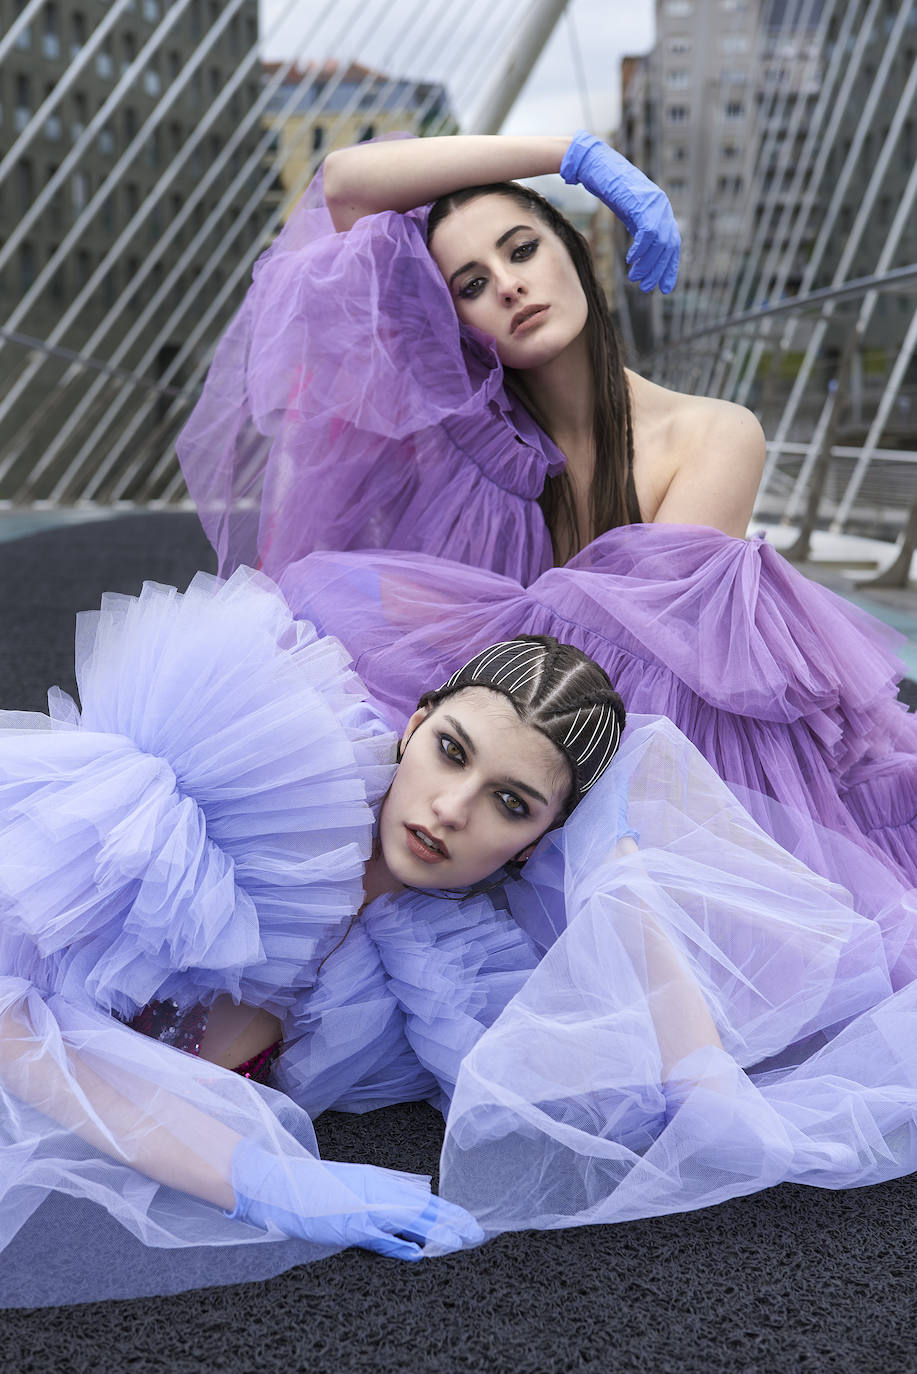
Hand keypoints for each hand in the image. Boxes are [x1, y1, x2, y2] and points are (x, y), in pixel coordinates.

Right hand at [226, 1139, 478, 1260]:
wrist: (283, 1184)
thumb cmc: (317, 1190)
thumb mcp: (357, 1188)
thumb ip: (382, 1201)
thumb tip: (408, 1219)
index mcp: (381, 1182)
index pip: (424, 1198)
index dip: (449, 1211)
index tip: (471, 1222)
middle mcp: (378, 1191)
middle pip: (424, 1208)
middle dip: (452, 1221)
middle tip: (476, 1234)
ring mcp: (365, 1208)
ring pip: (408, 1219)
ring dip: (436, 1231)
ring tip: (460, 1241)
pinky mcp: (350, 1224)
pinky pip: (379, 1236)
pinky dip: (398, 1244)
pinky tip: (417, 1252)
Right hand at [560, 131, 679, 293]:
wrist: (594, 164)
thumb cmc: (606, 185)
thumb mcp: (628, 208)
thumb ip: (639, 223)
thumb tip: (642, 248)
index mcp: (659, 208)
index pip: (672, 242)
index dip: (669, 266)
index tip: (665, 286)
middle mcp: (661, 205)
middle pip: (668, 245)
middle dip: (659, 270)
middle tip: (648, 288)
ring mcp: (652, 203)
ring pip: (659, 242)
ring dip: (648, 264)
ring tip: (638, 279)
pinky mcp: (641, 202)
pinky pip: (647, 233)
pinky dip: (640, 250)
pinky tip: (631, 261)